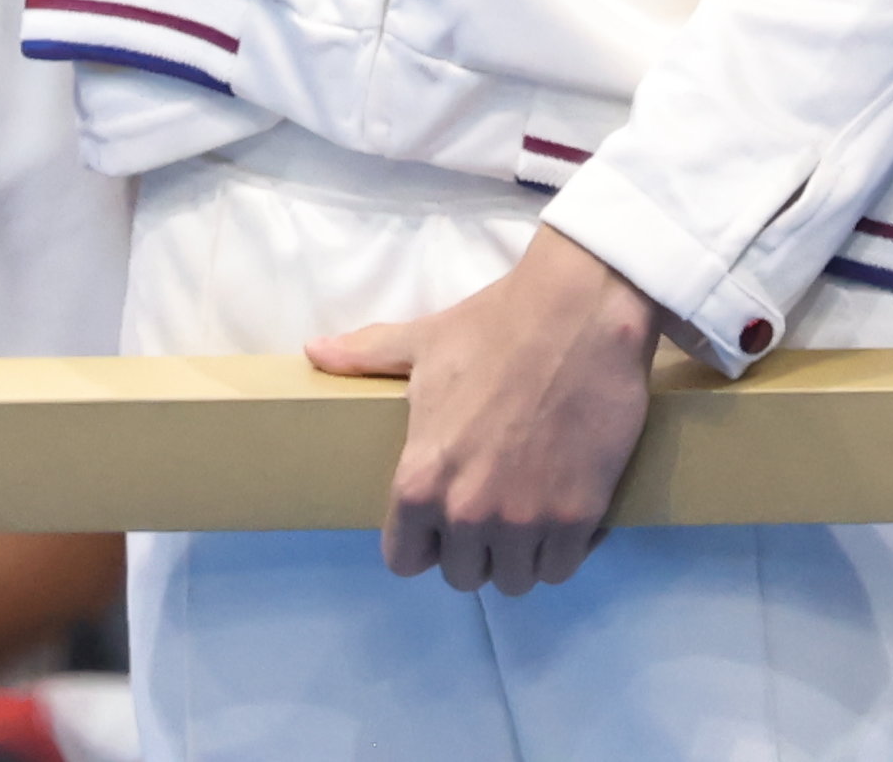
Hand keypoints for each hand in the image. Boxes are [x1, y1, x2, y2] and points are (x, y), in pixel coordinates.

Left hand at [306, 226, 664, 592]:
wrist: (578, 311)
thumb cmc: (494, 325)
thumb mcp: (422, 342)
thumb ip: (365, 357)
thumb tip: (314, 352)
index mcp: (420, 480)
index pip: (404, 561)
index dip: (421, 544)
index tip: (439, 525)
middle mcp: (468, 512)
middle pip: (463, 576)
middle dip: (474, 551)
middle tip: (490, 511)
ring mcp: (525, 520)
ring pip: (515, 581)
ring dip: (519, 557)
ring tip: (528, 520)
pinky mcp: (577, 516)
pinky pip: (562, 568)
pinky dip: (564, 550)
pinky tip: (565, 516)